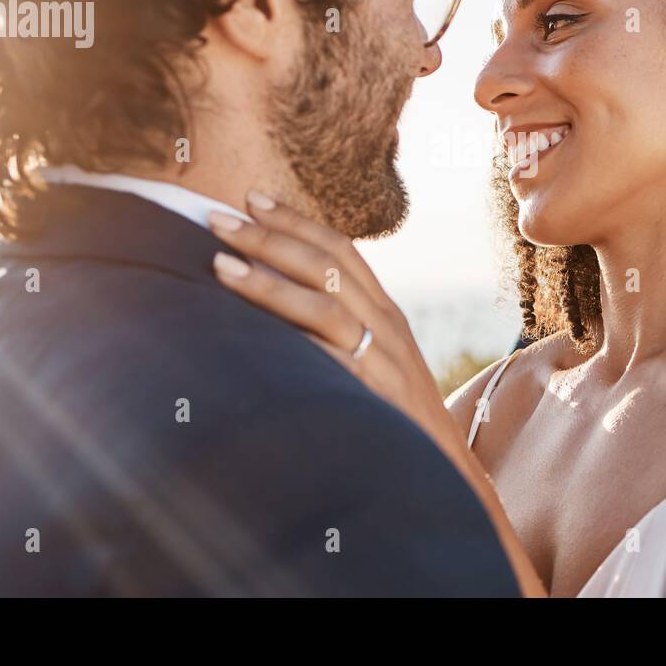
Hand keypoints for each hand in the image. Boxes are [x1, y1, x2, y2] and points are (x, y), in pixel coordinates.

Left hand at [208, 191, 459, 453]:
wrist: (447, 467)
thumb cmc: (397, 413)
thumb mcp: (371, 359)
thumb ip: (335, 331)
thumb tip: (275, 305)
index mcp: (382, 310)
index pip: (339, 249)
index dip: (296, 221)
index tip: (251, 198)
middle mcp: (386, 324)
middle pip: (328, 265)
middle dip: (271, 236)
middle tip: (218, 218)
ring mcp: (384, 357)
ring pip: (325, 305)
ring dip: (268, 282)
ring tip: (219, 264)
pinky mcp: (378, 394)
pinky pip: (334, 362)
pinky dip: (297, 343)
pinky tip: (258, 334)